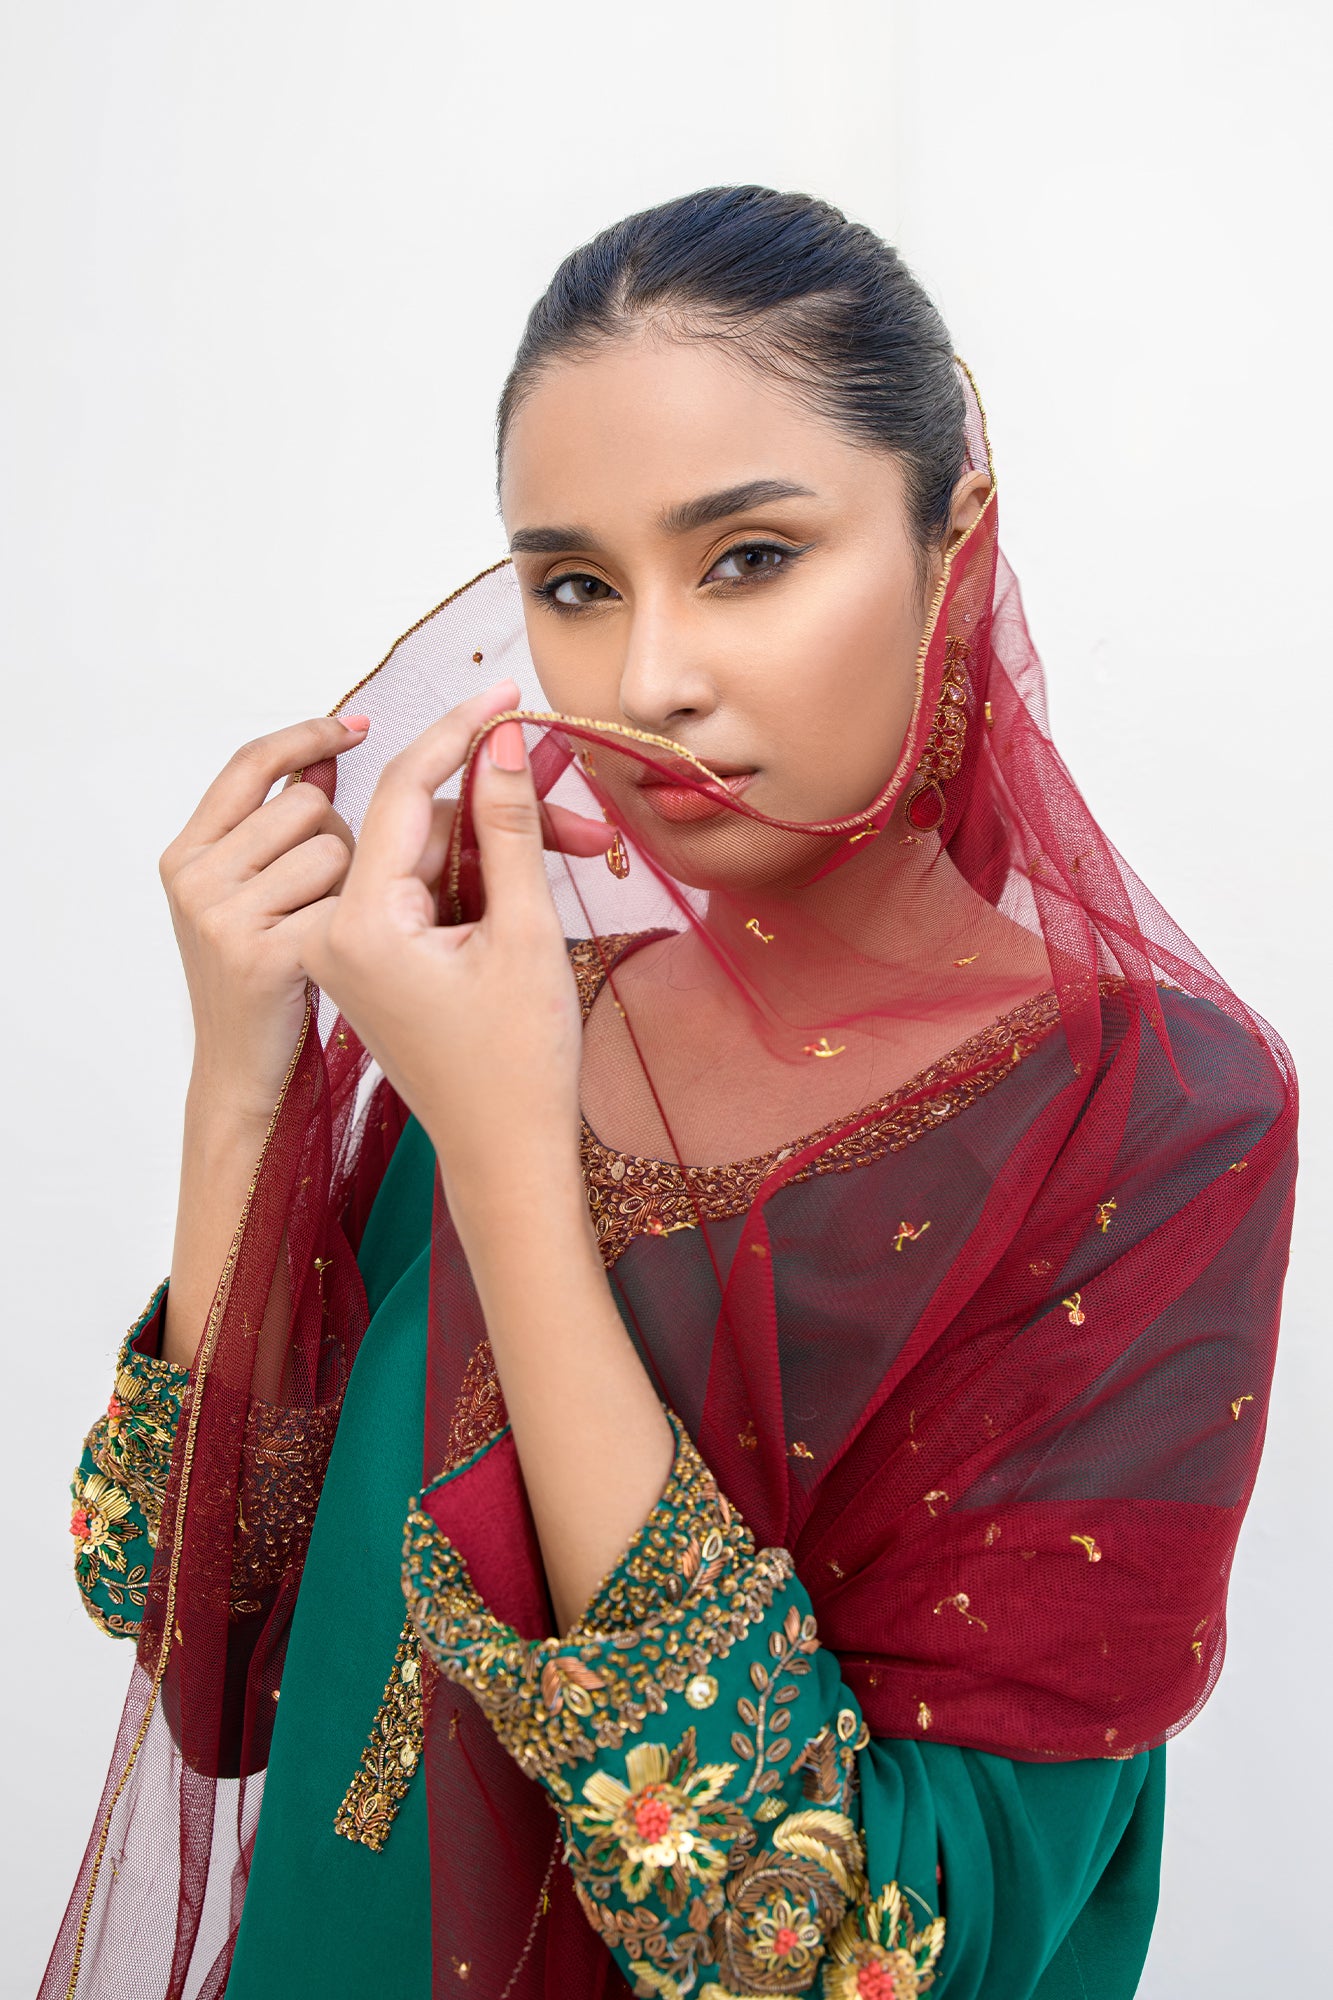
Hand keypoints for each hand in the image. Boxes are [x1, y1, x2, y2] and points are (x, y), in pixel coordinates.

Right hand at [160, 713, 368, 1122]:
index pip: (251, 762)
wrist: (242, 1071)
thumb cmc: (261, 976)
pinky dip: (355, 922)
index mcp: (187, 853)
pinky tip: (335, 954)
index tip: (358, 726)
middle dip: (338, 839)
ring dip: (351, 884)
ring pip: (332, 849)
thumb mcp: (253, 892)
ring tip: (327, 930)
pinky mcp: (262, 955)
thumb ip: (281, 823)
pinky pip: (343, 901)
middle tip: (327, 897)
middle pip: (306, 805)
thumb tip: (326, 755)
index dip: (308, 735)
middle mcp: (194, 878)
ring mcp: (222, 917)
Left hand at [295, 681, 613, 1214]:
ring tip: (578, 861)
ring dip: (501, 850)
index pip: (403, 791)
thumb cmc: (518, 1066)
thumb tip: (502, 739)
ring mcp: (350, 949)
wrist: (506, 1157)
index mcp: (358, 924)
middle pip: (421, 826)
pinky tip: (531, 893)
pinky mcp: (372, 963)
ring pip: (428, 857)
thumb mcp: (526, 932)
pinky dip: (479, 883)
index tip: (510, 693)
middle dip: (504, 813)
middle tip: (586, 823)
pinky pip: (423, 892)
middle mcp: (335, 931)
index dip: (462, 733)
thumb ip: (511, 825)